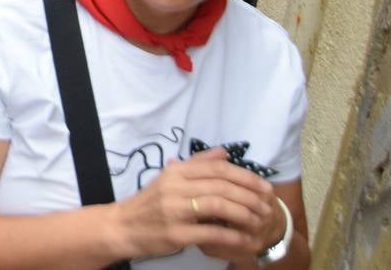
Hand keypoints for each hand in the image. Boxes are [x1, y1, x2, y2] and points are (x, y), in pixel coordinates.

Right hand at [109, 148, 279, 262]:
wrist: (123, 226)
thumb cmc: (150, 202)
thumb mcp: (170, 177)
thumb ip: (197, 164)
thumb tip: (224, 151)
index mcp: (176, 171)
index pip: (216, 168)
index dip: (245, 176)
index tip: (264, 185)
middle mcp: (174, 187)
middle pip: (221, 186)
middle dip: (250, 195)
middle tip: (267, 205)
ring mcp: (174, 210)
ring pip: (218, 205)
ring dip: (244, 214)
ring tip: (259, 221)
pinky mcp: (176, 233)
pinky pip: (211, 232)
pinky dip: (232, 236)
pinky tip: (245, 239)